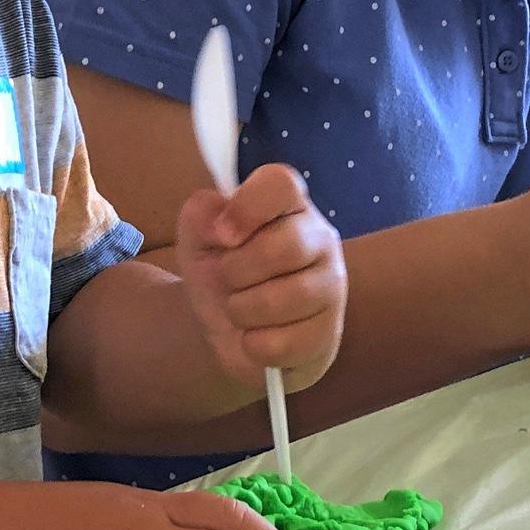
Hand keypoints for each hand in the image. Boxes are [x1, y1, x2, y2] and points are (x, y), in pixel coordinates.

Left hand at [174, 164, 346, 391]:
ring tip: (240, 309)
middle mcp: (320, 238)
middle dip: (237, 270)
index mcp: (288, 205)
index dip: (247, 208)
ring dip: (242, 310)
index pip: (281, 184)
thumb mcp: (197, 239)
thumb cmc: (218, 273)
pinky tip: (255, 336)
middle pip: (285, 246)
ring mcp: (332, 286)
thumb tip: (217, 214)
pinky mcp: (328, 333)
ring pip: (284, 299)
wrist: (226, 330)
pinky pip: (283, 342)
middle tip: (227, 279)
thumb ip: (200, 215)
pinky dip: (254, 345)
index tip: (221, 236)